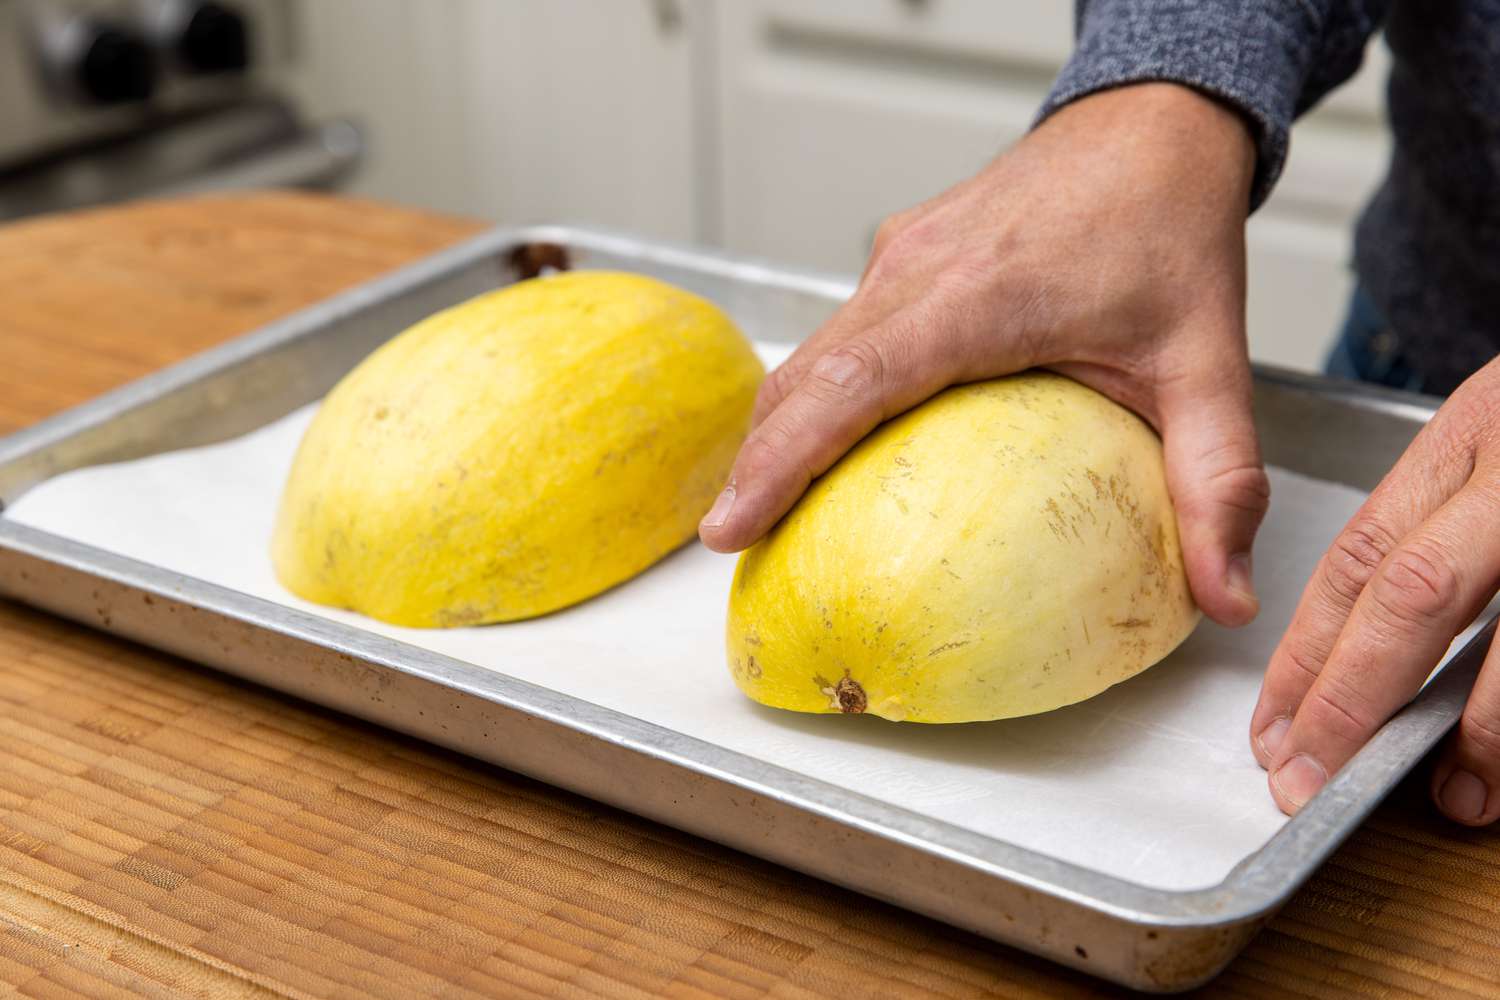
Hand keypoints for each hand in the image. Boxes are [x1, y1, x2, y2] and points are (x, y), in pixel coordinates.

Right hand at [699, 82, 1269, 626]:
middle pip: (803, 372)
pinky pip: (840, 328)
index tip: (730, 524)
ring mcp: (900, 255)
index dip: (779, 460)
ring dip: (776, 425)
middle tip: (729, 540)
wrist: (1153, 123)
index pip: (850, 383)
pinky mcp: (901, 252)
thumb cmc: (1171, 231)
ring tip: (757, 504)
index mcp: (977, 297)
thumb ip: (1216, 480)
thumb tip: (1224, 598)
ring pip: (811, 349)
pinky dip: (814, 390)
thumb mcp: (1209, 363)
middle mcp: (918, 270)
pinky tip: (823, 440)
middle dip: (754, 461)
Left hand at [1252, 358, 1499, 824]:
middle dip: (1353, 695)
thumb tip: (1363, 656)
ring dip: (1484, 732)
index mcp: (1476, 429)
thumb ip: (1445, 524)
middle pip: (1416, 591)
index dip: (1309, 650)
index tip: (1276, 726)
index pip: (1361, 552)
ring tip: (1454, 799)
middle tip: (1310, 776)